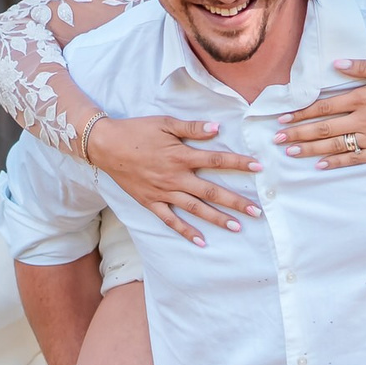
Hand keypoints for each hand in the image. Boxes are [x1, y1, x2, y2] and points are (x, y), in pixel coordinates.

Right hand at [85, 115, 261, 245]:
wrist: (106, 146)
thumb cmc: (137, 131)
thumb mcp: (165, 123)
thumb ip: (192, 128)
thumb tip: (217, 128)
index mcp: (182, 156)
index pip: (217, 161)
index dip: (239, 164)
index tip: (259, 168)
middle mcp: (176, 177)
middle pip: (211, 191)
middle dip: (236, 202)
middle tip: (256, 212)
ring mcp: (164, 192)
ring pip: (195, 209)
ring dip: (217, 219)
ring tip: (237, 227)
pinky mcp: (151, 202)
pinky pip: (171, 220)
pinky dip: (186, 232)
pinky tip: (202, 241)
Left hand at [273, 58, 365, 167]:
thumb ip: (363, 67)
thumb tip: (336, 63)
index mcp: (363, 97)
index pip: (324, 107)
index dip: (301, 113)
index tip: (283, 118)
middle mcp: (363, 119)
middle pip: (323, 128)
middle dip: (298, 133)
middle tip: (277, 138)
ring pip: (334, 145)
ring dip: (310, 149)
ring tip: (290, 152)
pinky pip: (354, 159)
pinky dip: (335, 163)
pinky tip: (319, 165)